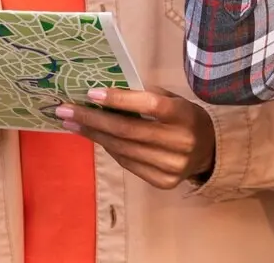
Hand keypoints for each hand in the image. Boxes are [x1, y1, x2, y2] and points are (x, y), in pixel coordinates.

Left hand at [56, 87, 215, 189]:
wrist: (208, 152)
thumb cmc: (184, 117)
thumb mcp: (173, 99)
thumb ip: (144, 96)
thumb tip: (104, 91)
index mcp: (184, 115)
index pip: (149, 105)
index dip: (120, 99)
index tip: (91, 93)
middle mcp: (179, 142)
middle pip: (128, 130)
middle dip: (92, 119)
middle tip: (65, 110)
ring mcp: (171, 166)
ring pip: (123, 149)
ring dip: (94, 135)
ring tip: (73, 123)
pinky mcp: (163, 182)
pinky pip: (127, 163)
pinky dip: (109, 149)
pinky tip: (95, 137)